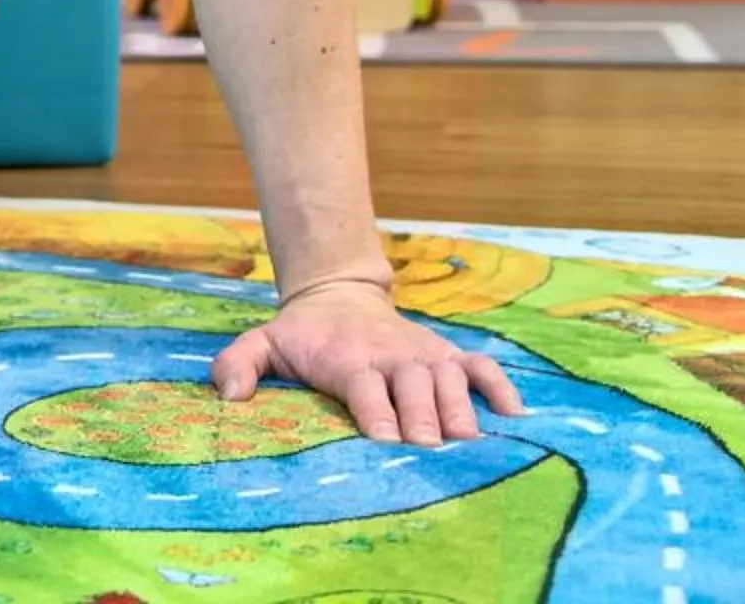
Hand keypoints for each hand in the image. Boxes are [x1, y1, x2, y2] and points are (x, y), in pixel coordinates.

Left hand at [212, 281, 525, 444]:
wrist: (338, 297)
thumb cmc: (301, 337)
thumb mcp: (262, 343)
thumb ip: (238, 364)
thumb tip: (228, 395)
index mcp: (348, 358)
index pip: (364, 386)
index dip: (376, 411)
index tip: (386, 439)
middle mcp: (391, 355)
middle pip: (413, 385)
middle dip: (422, 416)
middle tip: (432, 448)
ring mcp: (423, 353)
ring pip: (449, 378)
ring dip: (461, 407)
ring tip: (471, 441)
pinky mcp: (447, 353)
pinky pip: (481, 367)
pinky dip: (500, 387)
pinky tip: (516, 417)